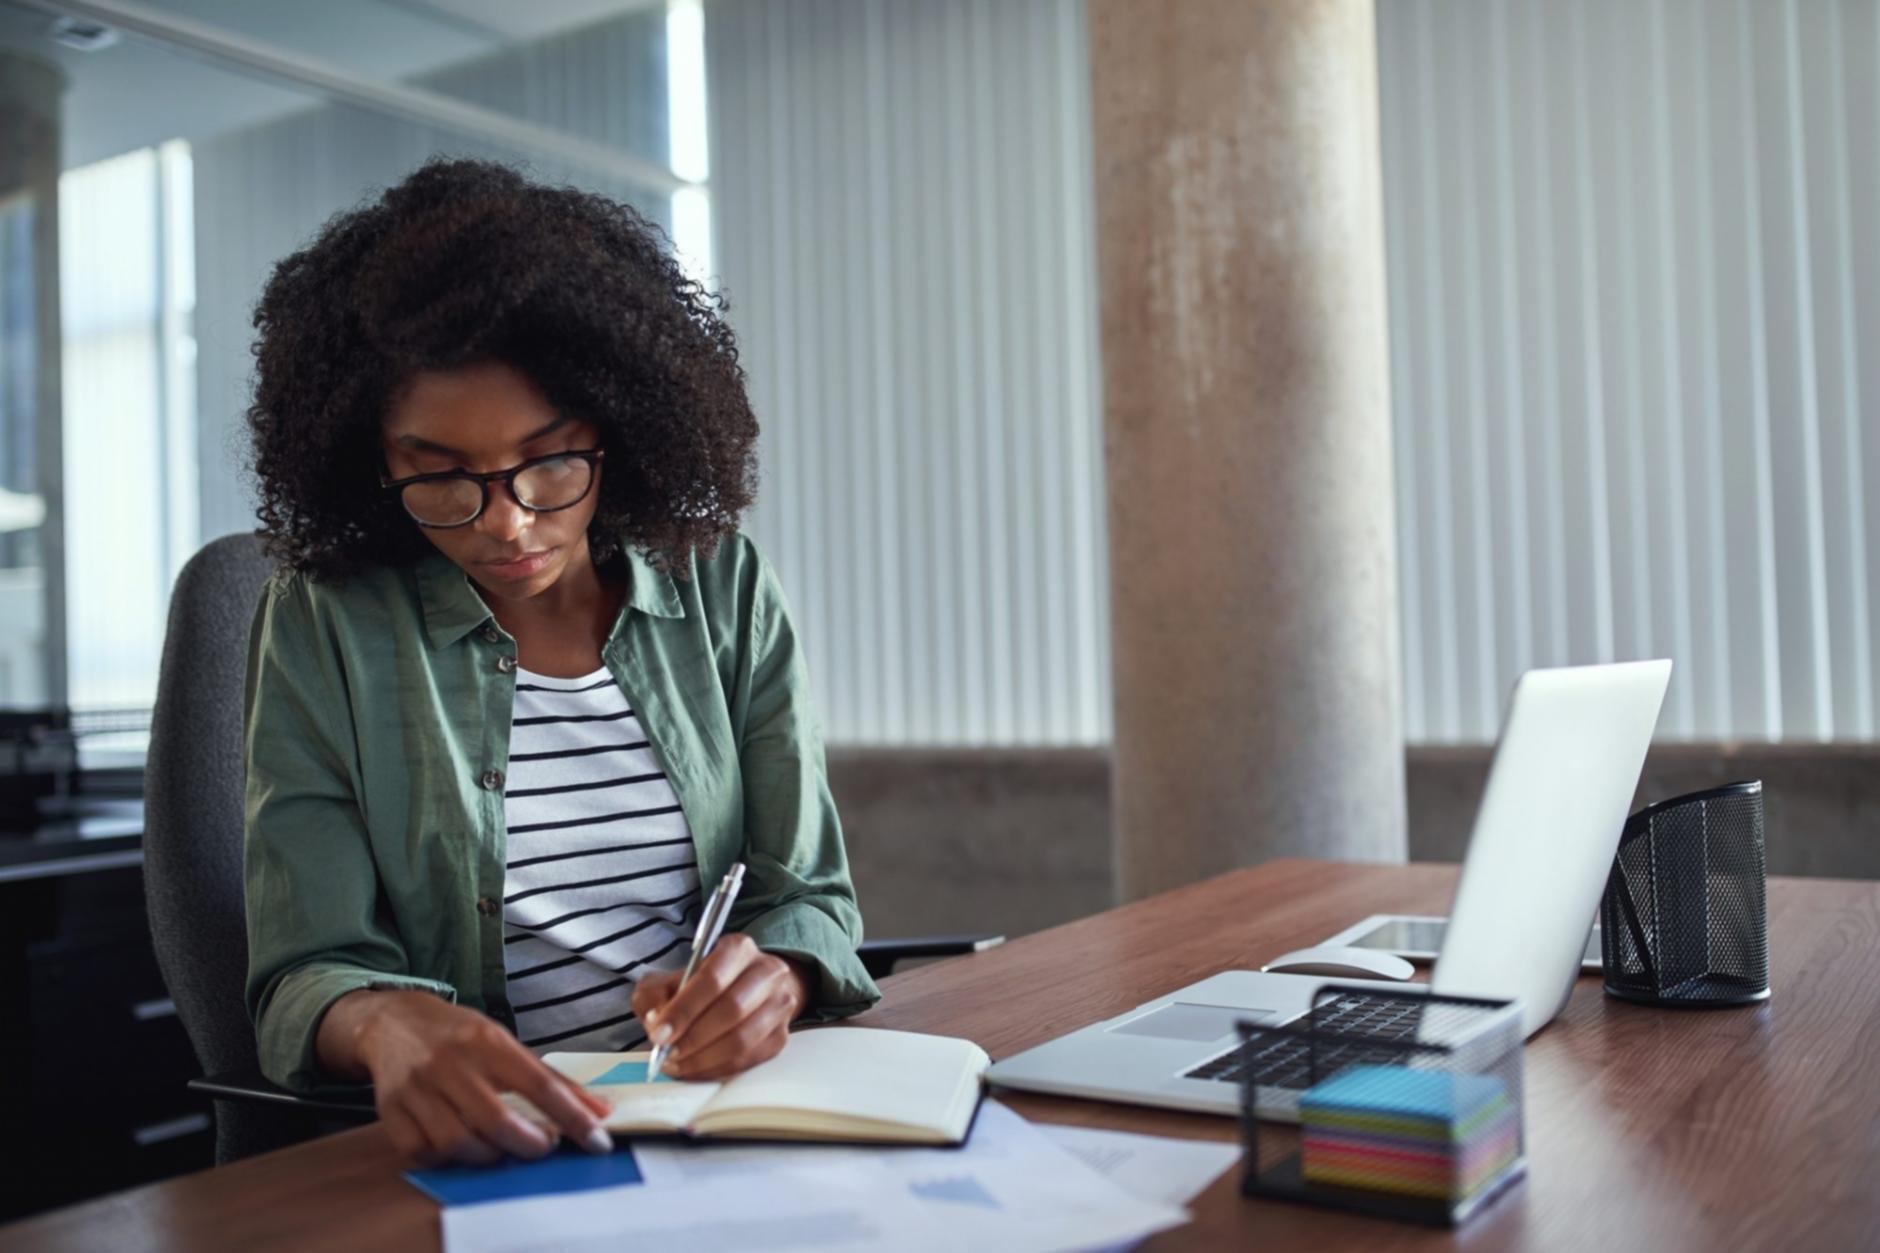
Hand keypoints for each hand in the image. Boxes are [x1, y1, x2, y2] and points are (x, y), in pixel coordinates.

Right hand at [328, 989, 613, 1167]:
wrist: (392, 1021)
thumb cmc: (458, 1036)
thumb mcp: (505, 1043)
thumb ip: (552, 1080)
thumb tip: (600, 1111)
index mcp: (488, 1042)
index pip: (540, 1084)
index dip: (573, 1117)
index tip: (598, 1141)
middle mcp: (451, 1063)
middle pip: (496, 1120)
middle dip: (529, 1144)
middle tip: (544, 1146)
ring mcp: (417, 1088)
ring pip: (457, 1142)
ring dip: (489, 1155)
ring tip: (502, 1147)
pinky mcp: (390, 1109)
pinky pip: (421, 1151)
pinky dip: (446, 1159)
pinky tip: (461, 1149)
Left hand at [632, 935, 812, 1079]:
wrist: (743, 991)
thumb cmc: (702, 987)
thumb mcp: (669, 979)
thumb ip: (654, 995)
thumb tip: (656, 1020)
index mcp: (738, 949)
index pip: (713, 979)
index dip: (684, 1009)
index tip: (659, 1033)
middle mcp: (767, 972)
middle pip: (732, 1010)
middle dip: (693, 1037)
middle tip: (667, 1052)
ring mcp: (779, 1004)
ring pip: (743, 1039)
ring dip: (704, 1058)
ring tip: (678, 1063)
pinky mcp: (781, 1035)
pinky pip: (749, 1059)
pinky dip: (717, 1069)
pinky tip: (696, 1068)